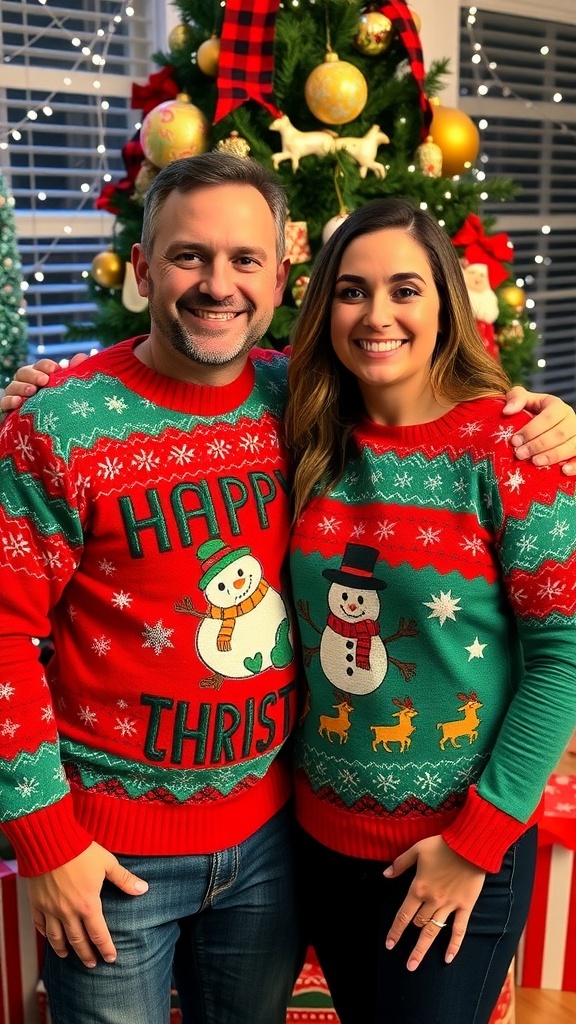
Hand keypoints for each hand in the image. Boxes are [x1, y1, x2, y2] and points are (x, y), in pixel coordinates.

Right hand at [0, 354, 87, 412]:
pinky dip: (10, 400)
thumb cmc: (60, 407)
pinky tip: (19, 402)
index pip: (40, 366)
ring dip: (22, 387)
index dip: (46, 365)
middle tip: (44, 380)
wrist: (50, 432)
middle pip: (24, 372)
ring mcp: (16, 396)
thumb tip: (82, 357)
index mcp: (40, 376)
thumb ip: (74, 374)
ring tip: (32, 391)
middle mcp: (26, 384)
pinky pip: (4, 403)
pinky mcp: (9, 410)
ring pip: (13, 386)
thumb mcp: (67, 391)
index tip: (55, 369)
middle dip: (33, 374)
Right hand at [26, 841, 147, 967]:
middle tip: (92, 964)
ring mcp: (50, 909)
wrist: (49, 842)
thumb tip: (144, 889)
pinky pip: (40, 925)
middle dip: (86, 955)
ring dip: (64, 949)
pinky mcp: (37, 903)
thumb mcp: (107, 863)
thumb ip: (124, 879)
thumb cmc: (80, 851)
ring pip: (57, 938)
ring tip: (68, 956)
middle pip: (78, 941)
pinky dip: (45, 934)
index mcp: (88, 905)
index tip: (111, 958)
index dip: (106, 948)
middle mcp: (68, 912)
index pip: (99, 934)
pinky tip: (50, 937)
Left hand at [383, 835, 484, 969]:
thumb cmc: (442, 845)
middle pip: (418, 925)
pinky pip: (459, 929)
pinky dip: (454, 944)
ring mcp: (449, 905)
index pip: (403, 915)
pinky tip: (448, 958)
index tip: (389, 945)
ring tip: (414, 966)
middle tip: (406, 962)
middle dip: (410, 942)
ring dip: (423, 949)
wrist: (470, 846)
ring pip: (433, 931)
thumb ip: (400, 863)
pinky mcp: (465, 906)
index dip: (395, 931)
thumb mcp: (417, 849)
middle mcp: (432, 900)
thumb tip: (386, 874)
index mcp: (418, 888)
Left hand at [503, 387, 575, 474]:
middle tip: (520, 454)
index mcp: (558, 407)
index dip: (531, 430)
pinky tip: (563, 471)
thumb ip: (516, 397)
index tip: (514, 440)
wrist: (541, 429)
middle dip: (538, 445)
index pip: (549, 417)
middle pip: (559, 433)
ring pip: (571, 446)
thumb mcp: (524, 401)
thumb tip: (507, 411)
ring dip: (553, 456)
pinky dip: (575, 465)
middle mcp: (571, 420)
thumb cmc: (531, 414)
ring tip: (535, 462)